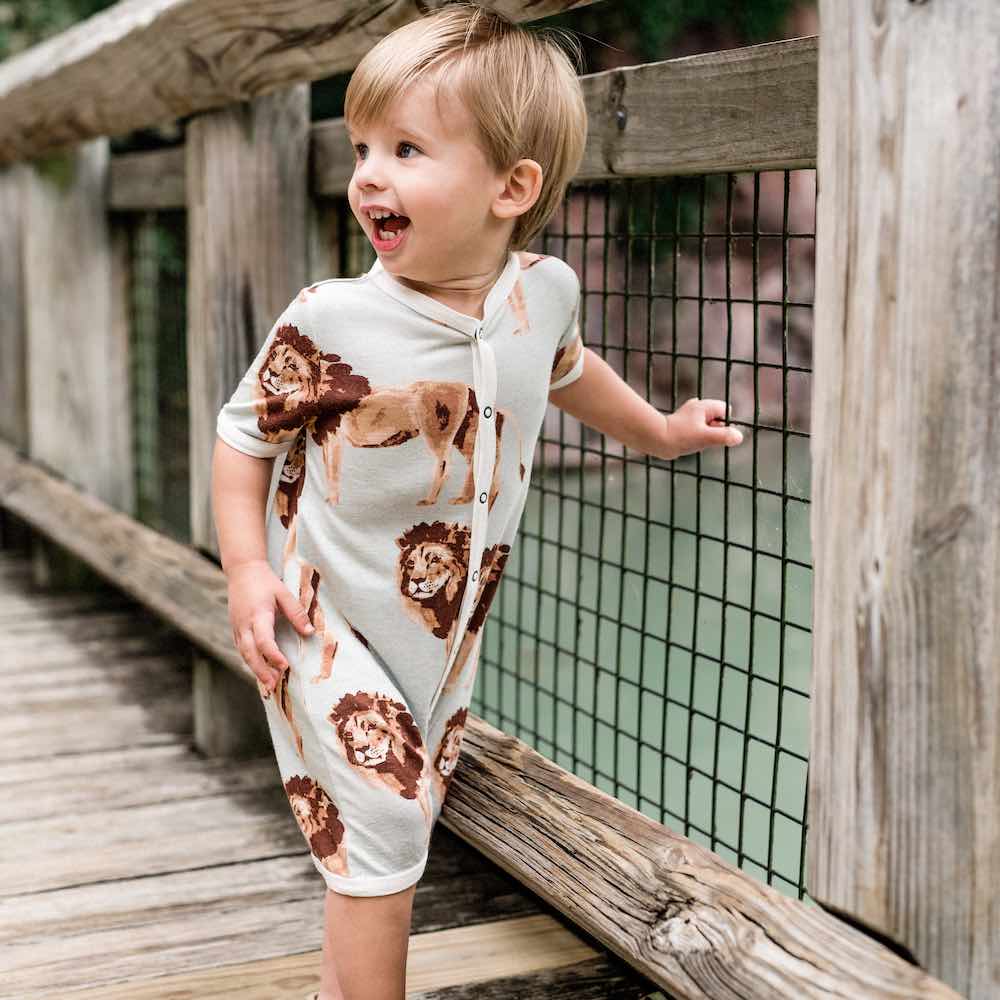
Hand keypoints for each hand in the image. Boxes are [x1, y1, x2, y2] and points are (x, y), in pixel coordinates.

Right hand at [226, 559, 315, 692]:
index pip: (263, 640)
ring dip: (255, 670)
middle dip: (261, 671)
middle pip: (250, 653)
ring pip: (244, 654)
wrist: (242, 571)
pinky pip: (242, 650)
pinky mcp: (236, 629)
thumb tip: (310, 632)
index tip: (284, 666)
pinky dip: (250, 662)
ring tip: (269, 685)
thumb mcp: (283, 593)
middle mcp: (244, 624)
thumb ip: (296, 613)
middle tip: (273, 685)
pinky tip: (260, 672)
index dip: (273, 655)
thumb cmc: (265, 581)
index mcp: (258, 614)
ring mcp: (237, 628)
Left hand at [651, 398, 743, 460]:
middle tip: (701, 436)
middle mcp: (697, 406)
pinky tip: (687, 440)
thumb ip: (723, 436)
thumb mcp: (704, 437)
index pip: (726, 410)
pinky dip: (696, 436)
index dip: (724, 423)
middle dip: (714, 430)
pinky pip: (699, 429)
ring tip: (692, 439)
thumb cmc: (680, 437)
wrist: (656, 440)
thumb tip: (739, 436)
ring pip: (708, 425)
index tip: (712, 431)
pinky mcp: (684, 423)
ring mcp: (690, 414)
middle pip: (718, 418)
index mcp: (704, 405)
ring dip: (705, 434)